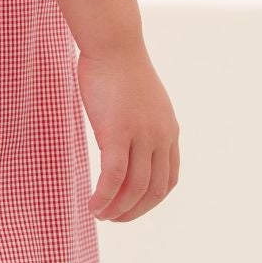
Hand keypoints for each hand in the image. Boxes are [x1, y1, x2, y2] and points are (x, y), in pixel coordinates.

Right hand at [79, 44, 178, 221]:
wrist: (113, 44)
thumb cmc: (117, 67)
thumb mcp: (137, 102)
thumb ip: (137, 125)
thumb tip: (122, 139)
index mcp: (168, 130)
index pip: (168, 178)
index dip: (150, 200)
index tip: (130, 207)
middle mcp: (161, 136)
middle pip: (155, 189)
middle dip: (134, 210)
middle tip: (113, 218)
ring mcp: (142, 136)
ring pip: (135, 188)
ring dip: (117, 209)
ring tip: (99, 215)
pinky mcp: (118, 133)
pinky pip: (113, 177)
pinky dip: (104, 197)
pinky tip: (92, 205)